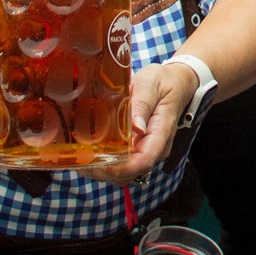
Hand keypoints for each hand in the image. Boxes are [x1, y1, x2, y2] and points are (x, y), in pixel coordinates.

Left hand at [78, 59, 197, 183]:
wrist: (175, 82)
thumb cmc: (162, 82)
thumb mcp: (150, 85)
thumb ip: (142, 105)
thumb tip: (136, 128)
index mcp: (161, 132)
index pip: (143, 162)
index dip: (119, 168)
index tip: (99, 163)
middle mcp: (156, 148)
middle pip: (130, 173)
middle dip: (104, 172)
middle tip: (80, 160)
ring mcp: (148, 150)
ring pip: (124, 173)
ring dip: (102, 170)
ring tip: (81, 158)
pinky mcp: (139, 148)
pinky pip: (123, 164)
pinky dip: (105, 164)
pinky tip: (89, 153)